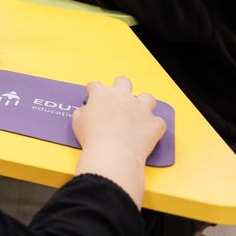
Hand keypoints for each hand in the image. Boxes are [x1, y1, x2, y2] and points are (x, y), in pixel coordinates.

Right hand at [72, 76, 165, 208]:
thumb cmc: (93, 138)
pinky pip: (159, 122)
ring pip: (147, 98)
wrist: (113, 153)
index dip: (94, 90)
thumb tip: (84, 111)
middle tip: (118, 98)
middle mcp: (123, 96)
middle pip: (123, 82)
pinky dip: (154, 126)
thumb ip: (80, 113)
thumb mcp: (77, 123)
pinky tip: (149, 132)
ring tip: (139, 113)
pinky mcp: (153, 123)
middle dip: (120, 87)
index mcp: (102, 94)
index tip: (93, 96)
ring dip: (144, 104)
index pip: (96, 85)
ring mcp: (140, 108)